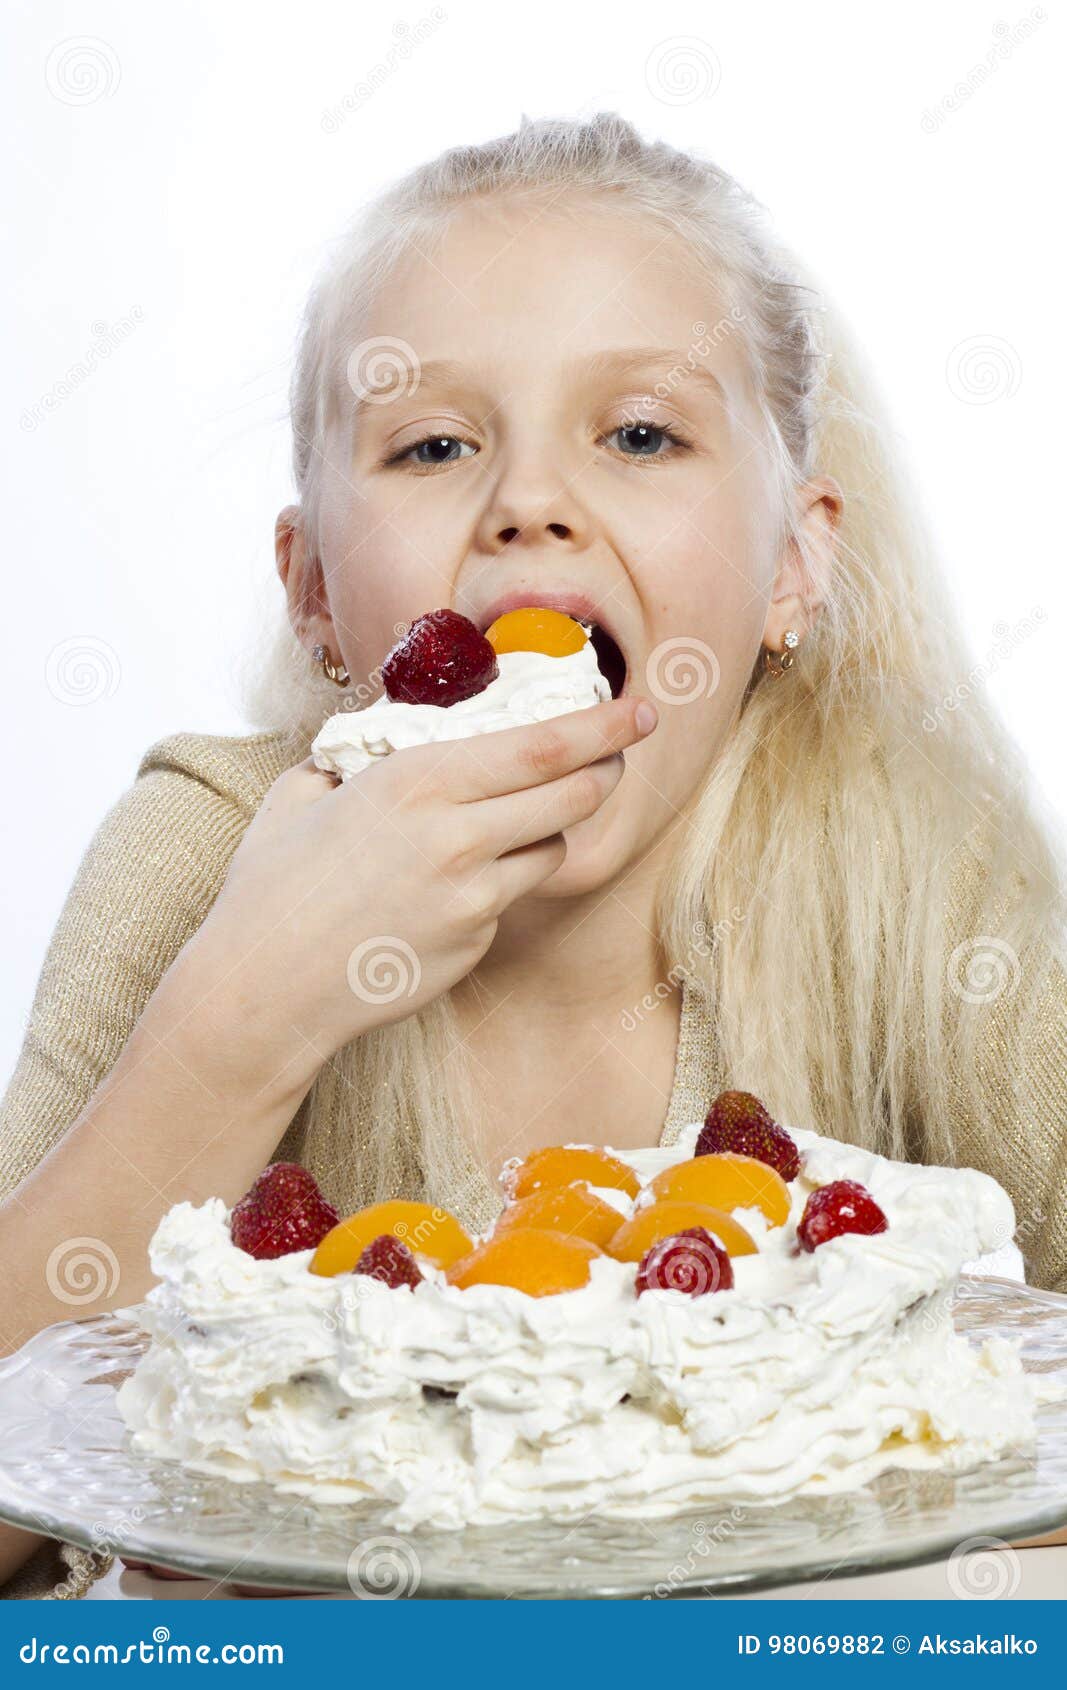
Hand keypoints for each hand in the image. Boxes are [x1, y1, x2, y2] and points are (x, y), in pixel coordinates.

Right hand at [190, 697, 655, 1085]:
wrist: (264, 988)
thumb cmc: (271, 888)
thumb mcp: (305, 793)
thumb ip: (360, 758)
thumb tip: (389, 735)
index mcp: (420, 782)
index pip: (543, 746)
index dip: (603, 725)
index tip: (639, 709)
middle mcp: (459, 836)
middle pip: (572, 794)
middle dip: (606, 768)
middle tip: (616, 754)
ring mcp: (473, 898)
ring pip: (552, 850)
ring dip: (551, 828)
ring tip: (518, 819)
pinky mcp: (474, 944)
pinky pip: (508, 899)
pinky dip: (497, 883)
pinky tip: (447, 888)